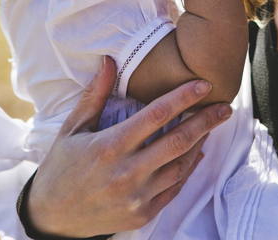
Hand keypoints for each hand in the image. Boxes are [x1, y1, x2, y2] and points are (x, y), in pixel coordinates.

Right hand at [25, 57, 233, 236]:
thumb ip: (95, 95)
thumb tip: (109, 61)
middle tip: (224, 106)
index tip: (204, 84)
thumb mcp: (72, 129)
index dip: (184, 97)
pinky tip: (197, 152)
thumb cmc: (61, 167)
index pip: (156, 115)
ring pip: (181, 165)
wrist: (52, 217)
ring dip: (200, 143)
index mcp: (110, 146)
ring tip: (212, 125)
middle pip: (179, 141)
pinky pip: (175, 187)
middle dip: (206, 121)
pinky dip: (188, 168)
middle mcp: (127, 172)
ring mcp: (137, 196)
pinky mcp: (143, 213)